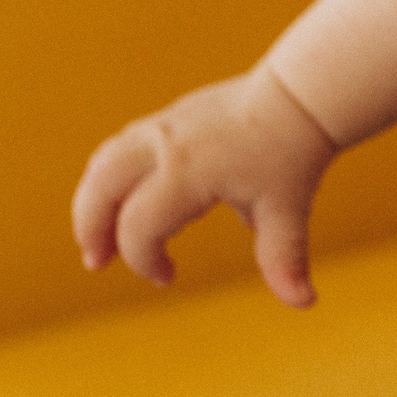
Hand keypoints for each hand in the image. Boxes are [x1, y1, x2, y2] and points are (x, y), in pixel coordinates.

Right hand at [71, 65, 336, 306]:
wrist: (301, 95)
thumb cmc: (293, 153)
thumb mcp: (288, 209)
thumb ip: (284, 259)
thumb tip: (304, 302)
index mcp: (188, 171)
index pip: (140, 227)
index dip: (145, 262)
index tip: (168, 278)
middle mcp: (164, 145)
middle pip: (101, 189)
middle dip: (91, 229)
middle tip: (97, 263)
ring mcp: (162, 125)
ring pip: (103, 163)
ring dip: (93, 202)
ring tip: (100, 238)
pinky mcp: (167, 117)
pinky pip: (120, 147)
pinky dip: (108, 178)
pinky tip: (123, 204)